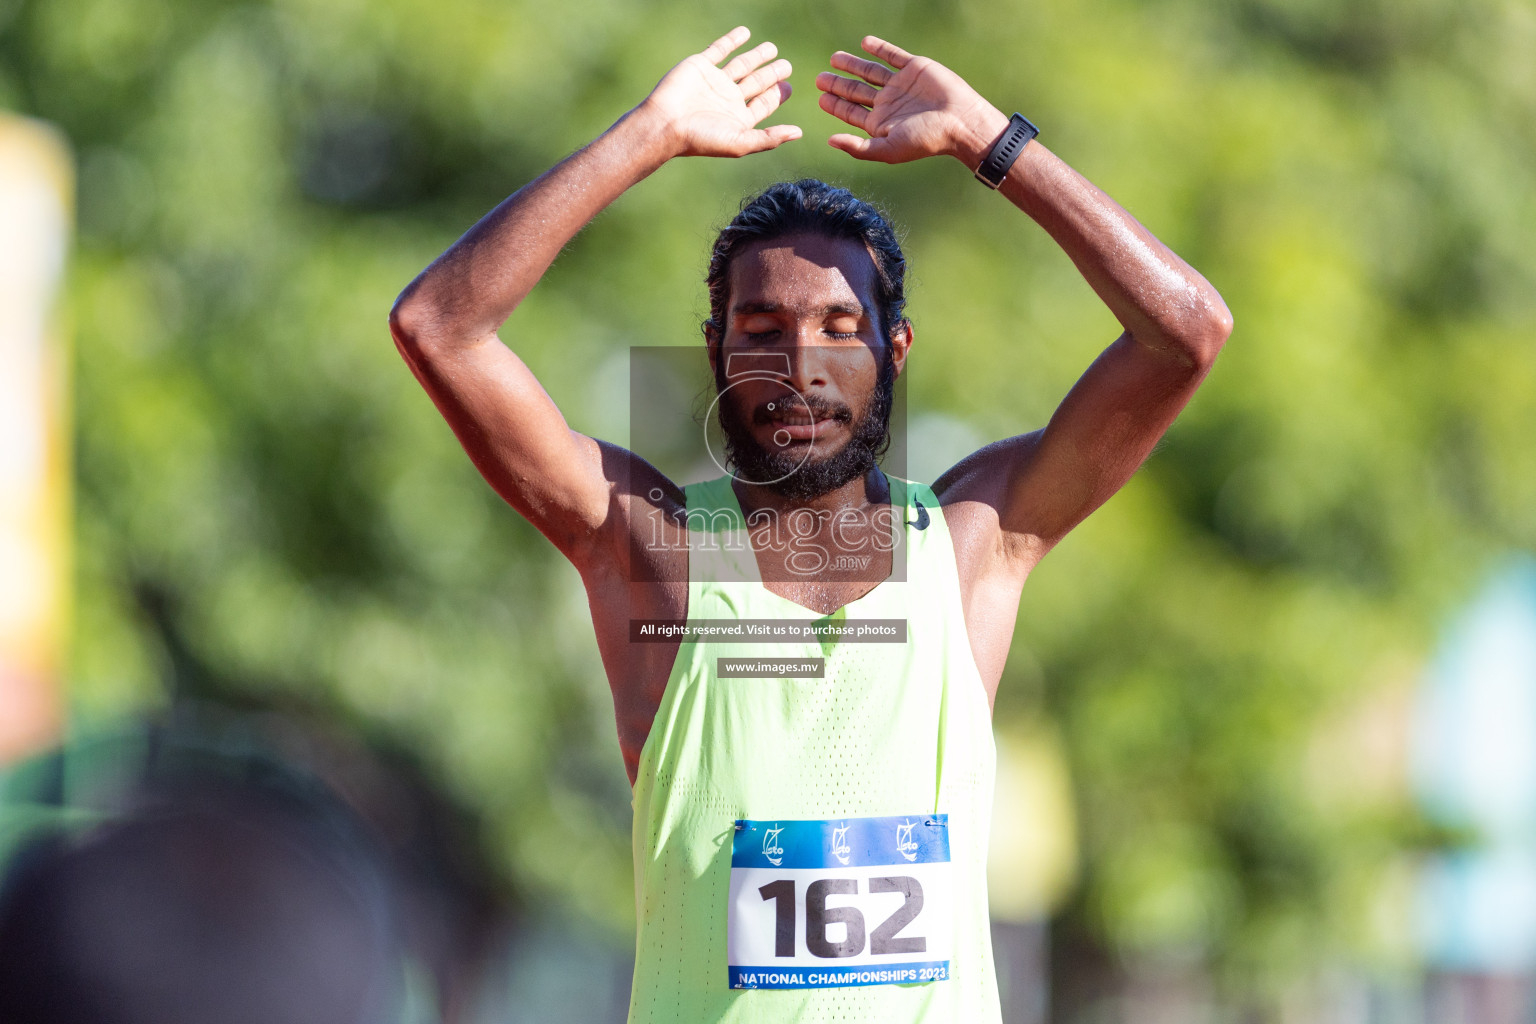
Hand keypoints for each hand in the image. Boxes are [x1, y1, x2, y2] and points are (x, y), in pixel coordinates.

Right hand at [639, 27, 800, 158]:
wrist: (665, 124)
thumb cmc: (701, 139)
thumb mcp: (740, 143)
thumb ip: (770, 138)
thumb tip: (799, 133)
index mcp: (738, 118)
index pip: (764, 104)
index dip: (777, 95)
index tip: (788, 86)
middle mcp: (728, 99)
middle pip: (756, 83)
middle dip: (771, 74)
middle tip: (786, 66)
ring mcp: (715, 81)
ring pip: (741, 65)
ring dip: (756, 56)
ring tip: (772, 48)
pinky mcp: (701, 65)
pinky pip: (719, 49)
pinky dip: (732, 40)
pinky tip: (744, 33)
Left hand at [815, 36, 1007, 164]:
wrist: (960, 121)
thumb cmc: (925, 140)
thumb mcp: (887, 149)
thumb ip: (858, 147)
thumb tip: (829, 141)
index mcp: (881, 123)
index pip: (852, 112)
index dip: (836, 105)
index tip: (820, 97)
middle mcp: (889, 104)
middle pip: (857, 91)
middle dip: (838, 84)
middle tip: (820, 79)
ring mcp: (901, 85)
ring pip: (871, 72)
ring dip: (853, 64)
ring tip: (835, 58)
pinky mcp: (915, 68)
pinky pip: (893, 55)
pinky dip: (879, 48)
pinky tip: (864, 43)